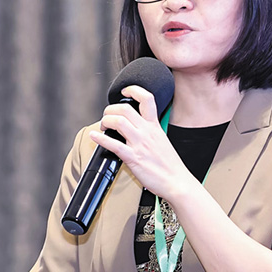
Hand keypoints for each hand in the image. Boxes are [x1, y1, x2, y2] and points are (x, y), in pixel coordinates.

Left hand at [89, 85, 195, 199]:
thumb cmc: (170, 165)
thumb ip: (150, 132)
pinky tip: (94, 137)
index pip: (147, 99)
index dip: (133, 90)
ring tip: (102, 126)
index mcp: (155, 126)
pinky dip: (100, 139)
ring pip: (118, 122)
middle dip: (110, 109)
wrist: (177, 182)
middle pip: (125, 108)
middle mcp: (147, 132)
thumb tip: (136, 128)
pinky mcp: (133, 158)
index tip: (125, 91)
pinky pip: (114, 145)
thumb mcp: (162, 141)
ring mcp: (140, 144)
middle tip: (107, 116)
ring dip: (105, 121)